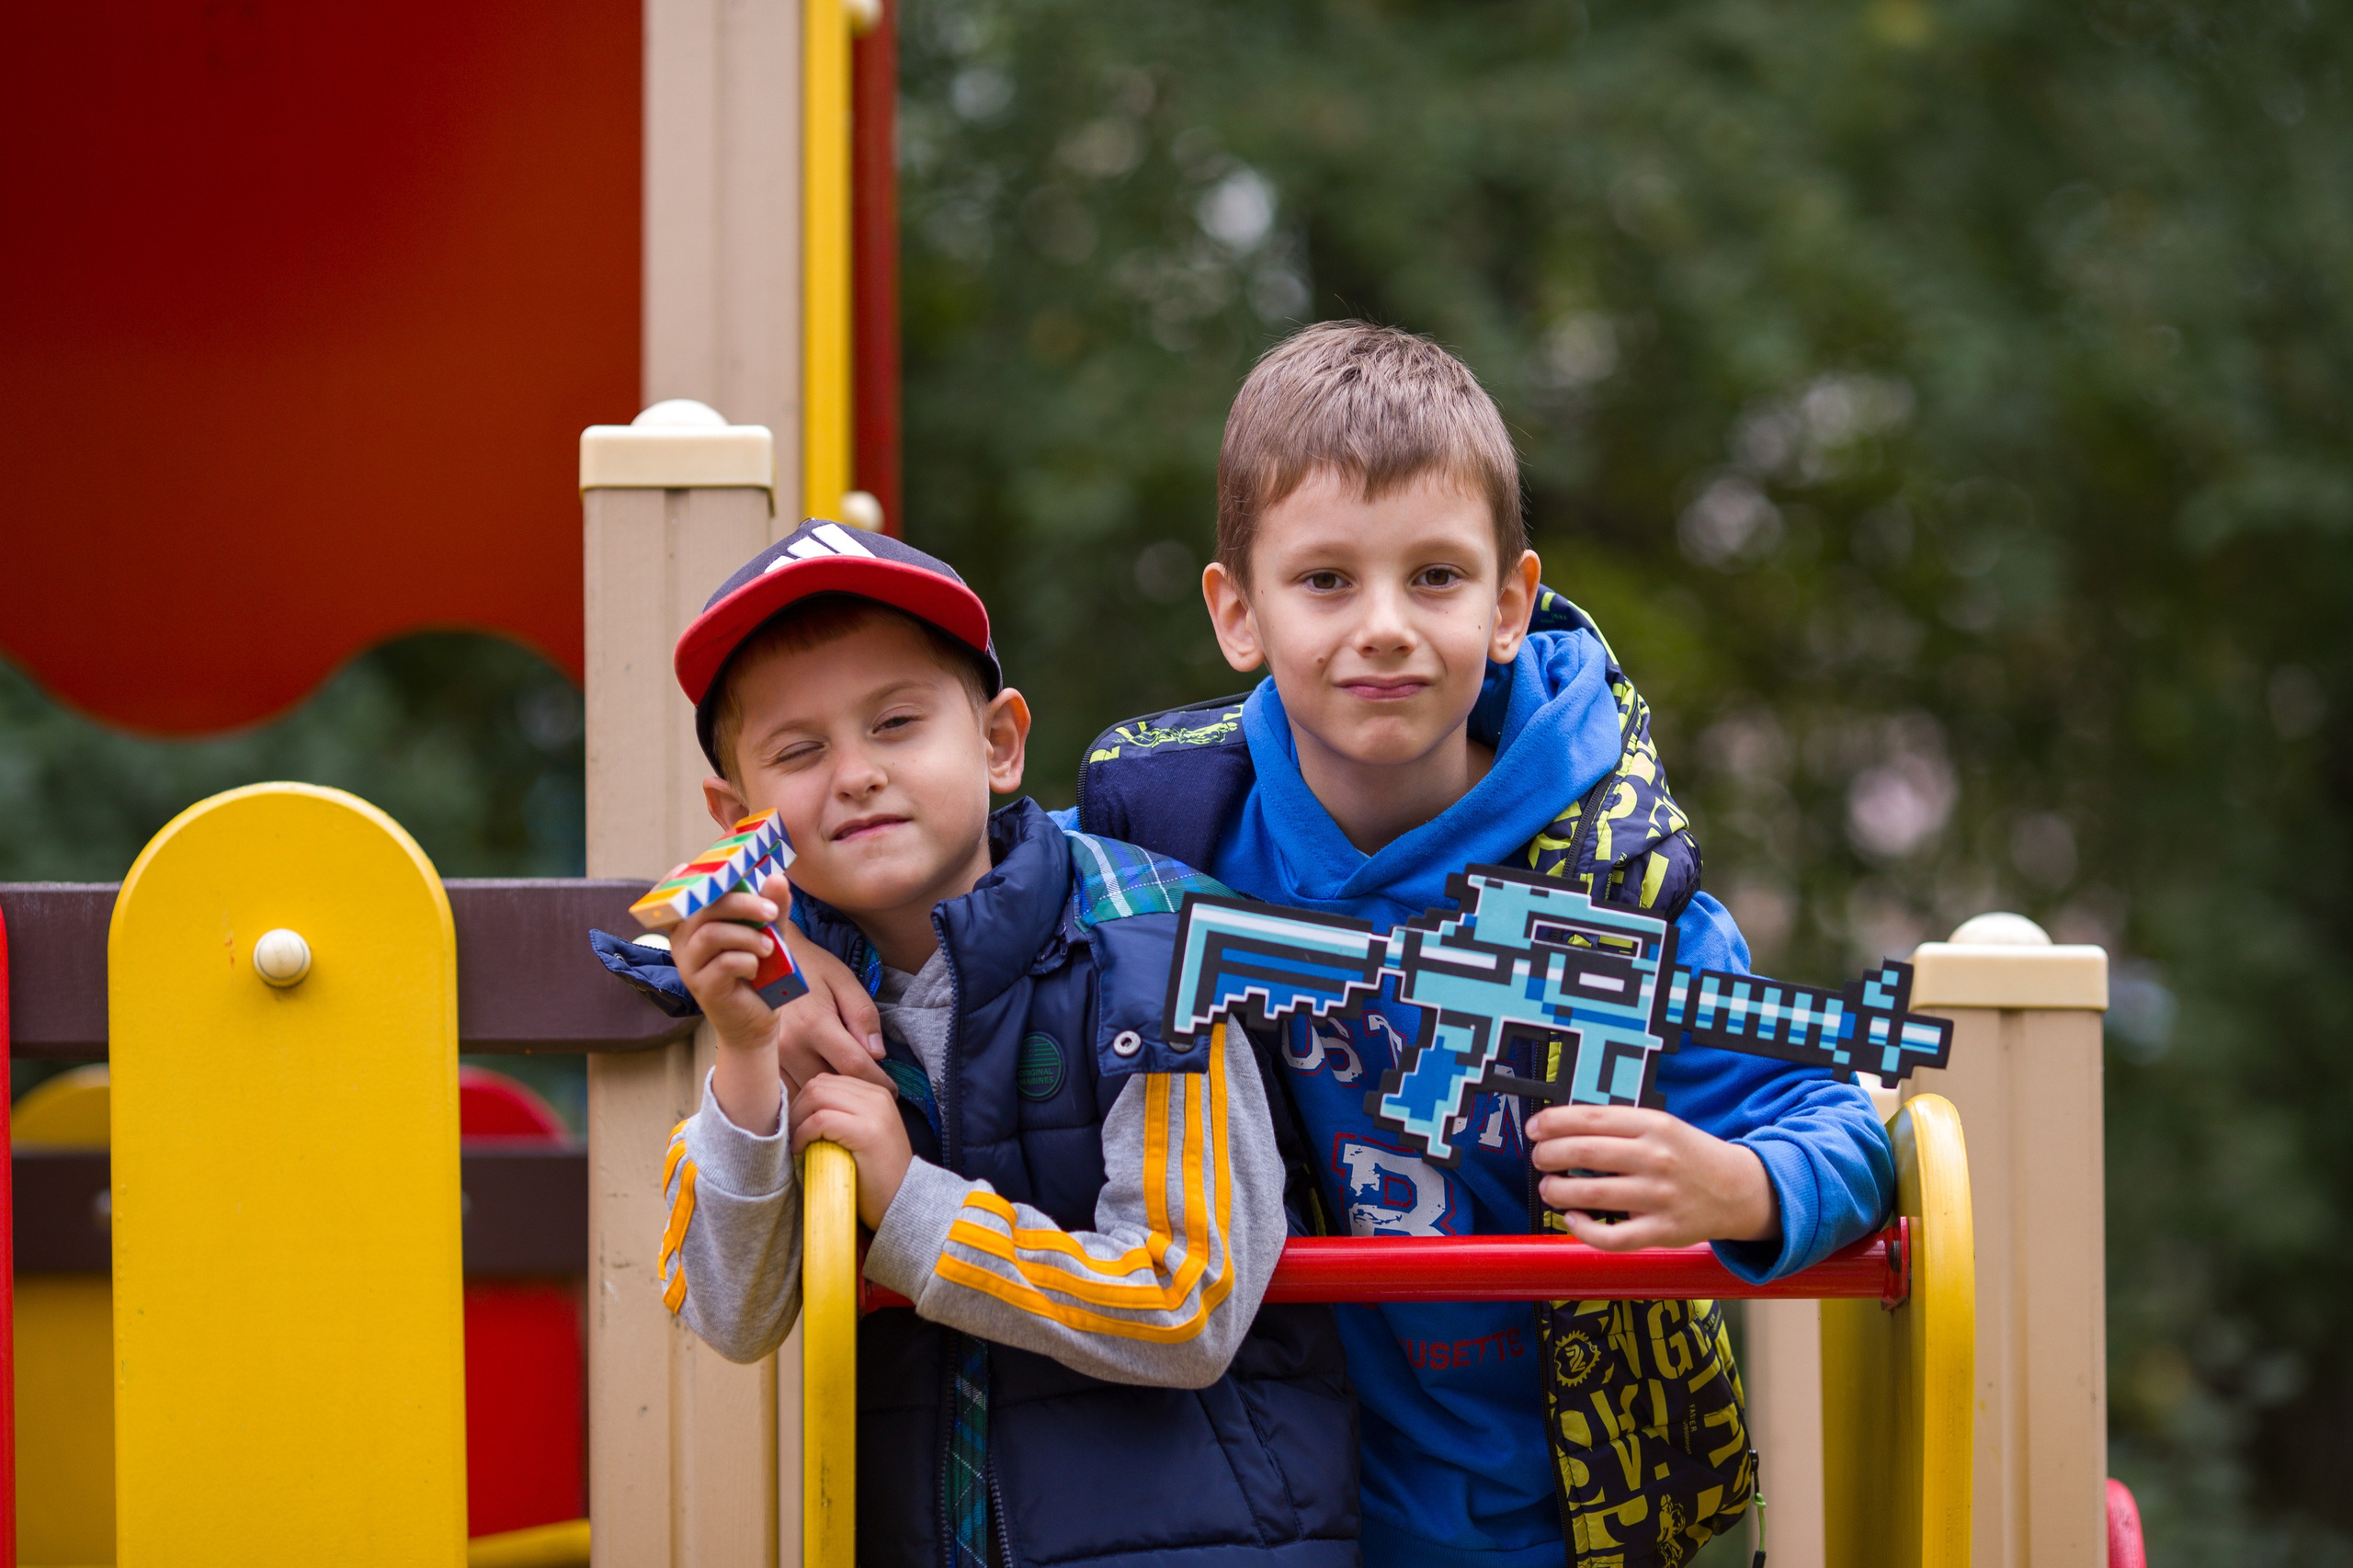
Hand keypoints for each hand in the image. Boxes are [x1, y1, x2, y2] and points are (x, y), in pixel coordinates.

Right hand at [764, 878, 890, 1093]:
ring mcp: (772, 1056)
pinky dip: (810, 1091)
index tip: (892, 1090)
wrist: (766, 958)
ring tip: (851, 1089)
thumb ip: (863, 1016)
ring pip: (810, 1092)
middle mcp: (789, 1045)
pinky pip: (790, 1090)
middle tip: (874, 1092)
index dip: (878, 1082)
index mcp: (814, 1023)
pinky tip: (825, 1082)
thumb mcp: (844, 980)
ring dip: (833, 1094)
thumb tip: (877, 1054)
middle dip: (857, 1091)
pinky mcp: (763, 1062)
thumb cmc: (810, 967)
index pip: (854, 1066)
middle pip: (833, 1085)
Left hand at [789, 1073, 913, 1228]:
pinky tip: (801, 1149)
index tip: (796, 1125)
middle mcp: (877, 1096)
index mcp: (876, 1093)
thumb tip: (802, 1108)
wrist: (903, 1200)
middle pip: (818, 1084)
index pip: (827, 1080)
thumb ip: (843, 1114)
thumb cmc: (875, 1173)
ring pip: (816, 1096)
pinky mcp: (866, 1132)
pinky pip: (820, 1120)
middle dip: (796, 1108)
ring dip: (797, 1120)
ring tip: (796, 1142)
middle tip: (790, 1134)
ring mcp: (873, 1112)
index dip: (803, 1101)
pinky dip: (803, 1133)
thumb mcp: (862, 1133)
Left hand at [1525, 1105, 1779, 1251]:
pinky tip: (1574, 1220)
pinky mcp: (1662, 1231)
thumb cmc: (1689, 1157)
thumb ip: (1618, 1126)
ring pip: (1590, 1193)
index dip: (1553, 1122)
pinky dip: (1583, 1230)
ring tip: (1551, 1188)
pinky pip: (1612, 1238)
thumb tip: (1562, 1129)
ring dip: (1558, 1190)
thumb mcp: (1661, 1126)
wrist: (1739, 1190)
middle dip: (1549, 1155)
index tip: (1535, 1129)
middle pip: (1584, 1153)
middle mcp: (1655, 1158)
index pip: (1590, 1118)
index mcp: (1653, 1126)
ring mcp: (1659, 1197)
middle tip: (1539, 1159)